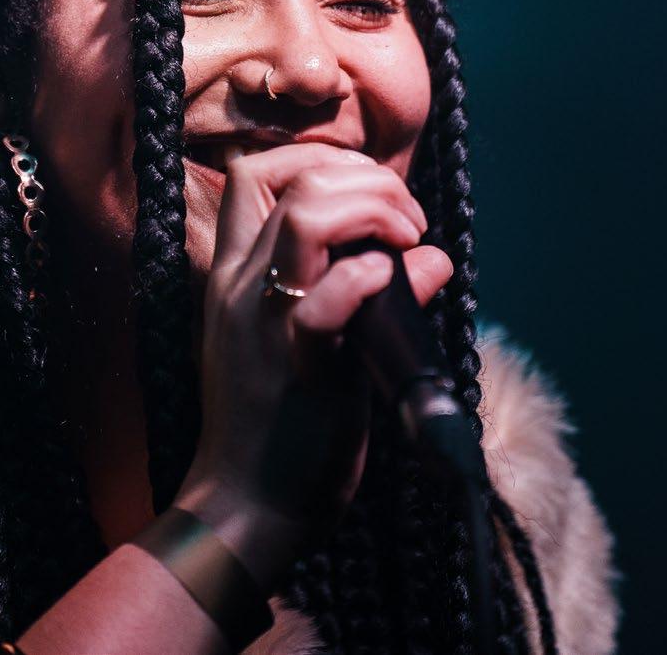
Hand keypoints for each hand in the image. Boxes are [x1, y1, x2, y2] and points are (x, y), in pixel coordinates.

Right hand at [172, 143, 453, 589]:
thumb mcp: (296, 337)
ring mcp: (267, 323)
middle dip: (367, 179)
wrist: (245, 504)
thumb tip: (430, 258)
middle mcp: (242, 286)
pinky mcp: (300, 367)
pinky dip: (368, 278)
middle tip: (407, 218)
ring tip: (407, 238)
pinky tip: (394, 282)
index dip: (319, 161)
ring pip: (305, 218)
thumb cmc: (276, 417)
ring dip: (374, 210)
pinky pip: (325, 302)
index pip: (253, 174)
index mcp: (235, 274)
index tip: (369, 190)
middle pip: (293, 182)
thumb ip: (350, 288)